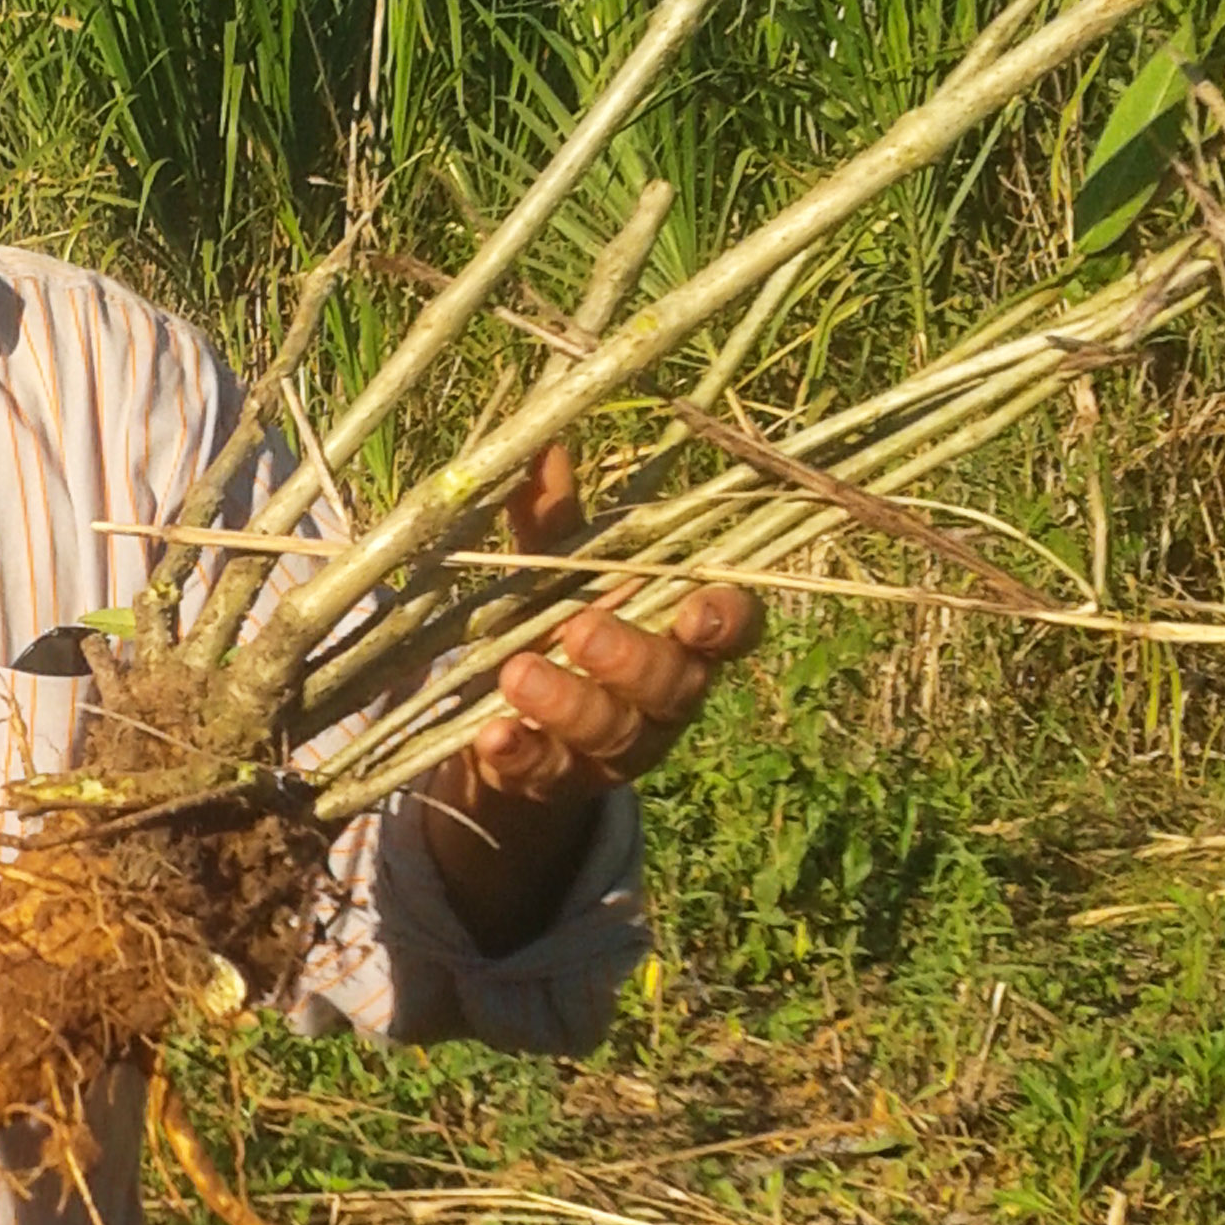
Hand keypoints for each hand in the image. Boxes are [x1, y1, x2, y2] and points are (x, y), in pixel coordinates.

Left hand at [420, 444, 762, 956]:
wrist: (505, 726)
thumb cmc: (549, 627)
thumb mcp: (550, 572)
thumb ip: (553, 519)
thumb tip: (542, 439)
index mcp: (677, 634)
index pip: (733, 629)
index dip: (729, 620)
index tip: (701, 609)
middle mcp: (663, 697)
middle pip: (673, 684)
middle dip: (633, 658)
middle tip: (581, 629)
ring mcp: (617, 749)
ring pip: (615, 734)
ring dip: (569, 703)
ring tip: (516, 673)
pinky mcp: (562, 784)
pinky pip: (550, 775)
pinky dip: (521, 754)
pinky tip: (492, 735)